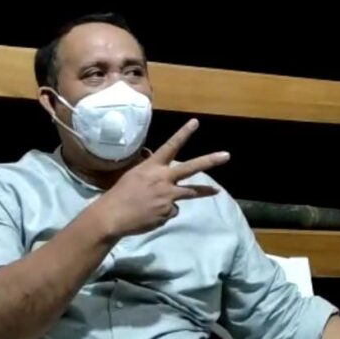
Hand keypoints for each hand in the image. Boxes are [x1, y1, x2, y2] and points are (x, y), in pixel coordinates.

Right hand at [92, 118, 229, 237]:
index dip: (183, 133)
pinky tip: (151, 215)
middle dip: (210, 161)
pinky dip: (163, 213)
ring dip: (204, 192)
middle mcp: (164, 179)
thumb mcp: (134, 176)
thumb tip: (163, 177)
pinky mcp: (168, 212)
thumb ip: (152, 174)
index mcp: (152, 167)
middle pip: (191, 168)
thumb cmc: (119, 194)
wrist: (113, 216)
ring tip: (217, 191)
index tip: (195, 122)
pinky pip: (171, 211)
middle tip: (226, 155)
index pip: (170, 146)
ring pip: (190, 193)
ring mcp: (168, 197)